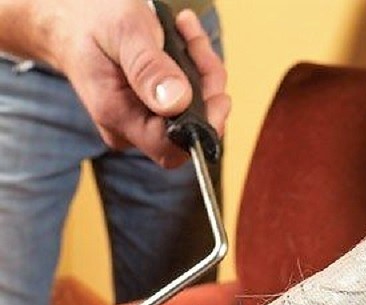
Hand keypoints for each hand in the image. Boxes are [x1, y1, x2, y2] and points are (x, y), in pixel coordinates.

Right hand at [31, 1, 230, 166]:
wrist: (70, 18)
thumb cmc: (91, 21)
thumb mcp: (123, 32)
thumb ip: (148, 68)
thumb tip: (178, 103)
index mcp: (118, 116)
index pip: (171, 148)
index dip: (202, 128)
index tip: (218, 94)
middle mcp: (130, 128)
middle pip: (189, 129)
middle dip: (206, 88)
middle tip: (197, 46)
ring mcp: (141, 120)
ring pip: (193, 112)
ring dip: (203, 71)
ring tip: (186, 31)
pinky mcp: (152, 110)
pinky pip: (187, 100)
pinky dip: (195, 69)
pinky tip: (184, 38)